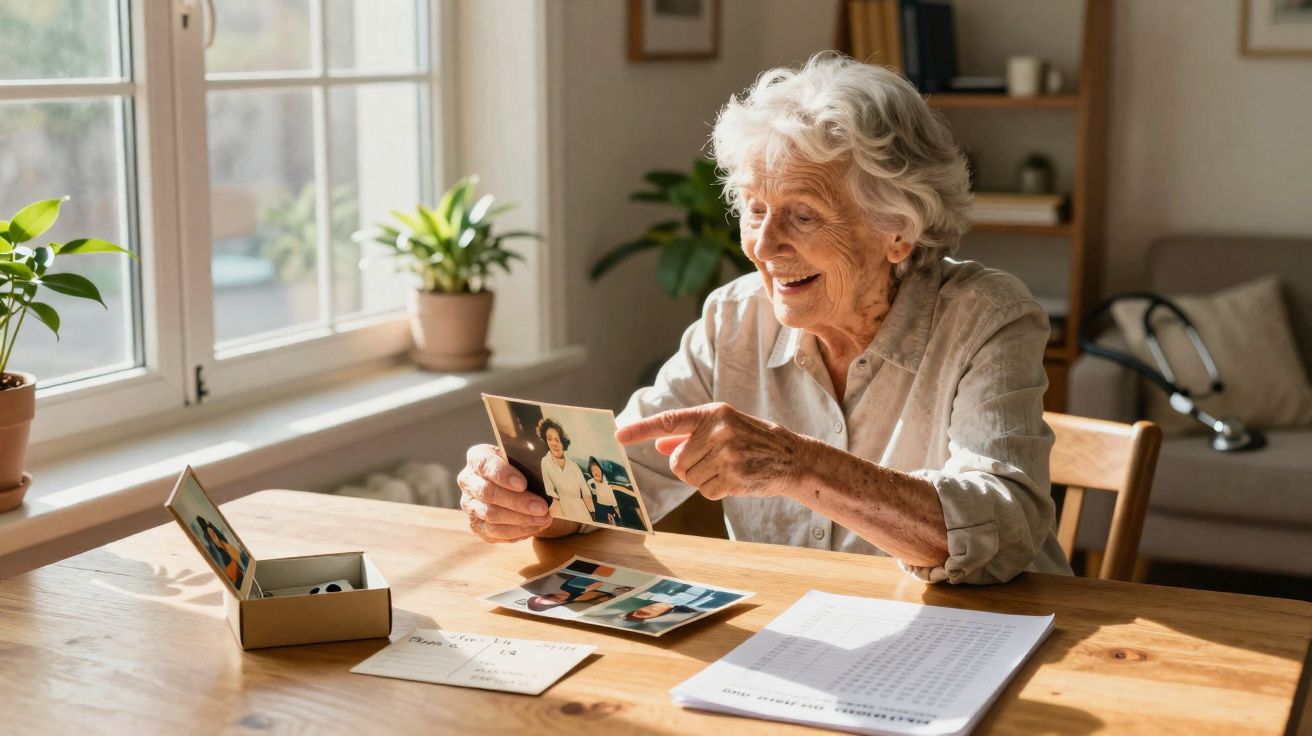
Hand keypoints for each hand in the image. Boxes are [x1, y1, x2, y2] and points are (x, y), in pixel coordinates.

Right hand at [457, 444, 553, 542]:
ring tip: (543, 519)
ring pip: (490, 515)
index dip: (503, 475)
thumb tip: (548, 476)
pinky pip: (494, 532)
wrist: (511, 484)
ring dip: (520, 520)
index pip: (485, 464)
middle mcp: (468, 481)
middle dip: (517, 502)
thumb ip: (527, 462)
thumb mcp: (521, 458)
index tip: (522, 484)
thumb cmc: (519, 467)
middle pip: (487, 493)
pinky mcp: (475, 525)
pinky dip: (516, 532)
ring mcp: (469, 505)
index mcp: (477, 457)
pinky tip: (534, 527)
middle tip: (541, 508)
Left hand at [615, 403, 812, 499]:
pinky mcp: (734, 476)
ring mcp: (727, 454)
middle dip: (689, 467)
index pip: (669, 421)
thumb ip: (689, 436)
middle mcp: (718, 430)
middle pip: (677, 462)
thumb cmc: (752, 441)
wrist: (791, 457)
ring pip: (690, 478)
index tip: (618, 435)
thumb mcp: (722, 428)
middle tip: (713, 462)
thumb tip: (659, 445)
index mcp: (712, 414)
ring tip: (728, 468)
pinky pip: (706, 491)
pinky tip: (735, 479)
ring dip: (704, 479)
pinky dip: (716, 490)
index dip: (641, 429)